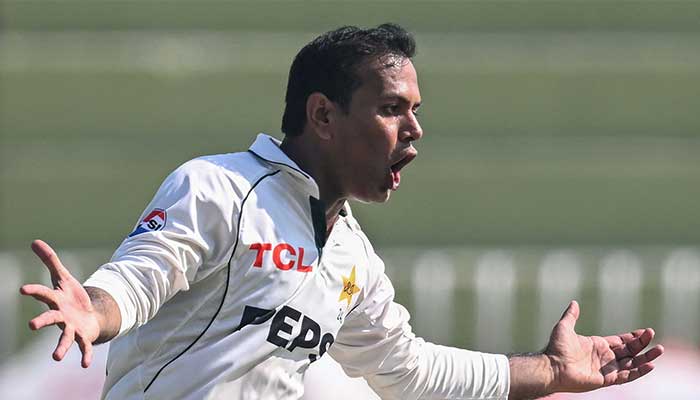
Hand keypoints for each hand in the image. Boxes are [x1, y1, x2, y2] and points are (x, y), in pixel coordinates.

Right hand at [20, 240, 100, 367]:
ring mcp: (71, 327)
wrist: (87, 315)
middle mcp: (61, 316)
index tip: (23, 289)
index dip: (35, 291)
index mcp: (56, 300)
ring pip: (64, 337)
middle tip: (32, 326)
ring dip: (60, 347)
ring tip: (56, 358)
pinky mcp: (83, 336)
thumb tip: (34, 241)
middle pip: (51, 318)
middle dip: (42, 321)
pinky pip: (84, 347)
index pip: (44, 294)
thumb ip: (50, 261)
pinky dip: (85, 355)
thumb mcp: (63, 276)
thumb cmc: (71, 297)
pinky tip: (86, 364)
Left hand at [545, 300, 663, 392]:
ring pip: (632, 364)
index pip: (621, 341)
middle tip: (653, 335)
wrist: (552, 366)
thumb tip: (574, 302)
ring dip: (646, 358)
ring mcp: (606, 369)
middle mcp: (604, 357)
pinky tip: (650, 365)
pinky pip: (627, 376)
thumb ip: (571, 315)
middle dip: (642, 344)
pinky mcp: (607, 379)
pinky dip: (639, 372)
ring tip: (659, 350)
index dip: (633, 337)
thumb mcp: (564, 327)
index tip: (646, 331)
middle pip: (630, 351)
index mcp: (598, 345)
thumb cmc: (556, 348)